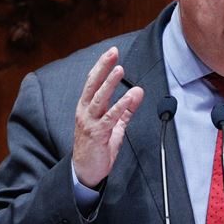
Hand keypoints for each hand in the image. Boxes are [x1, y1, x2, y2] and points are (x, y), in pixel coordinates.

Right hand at [73, 46, 143, 187]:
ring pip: (99, 99)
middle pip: (93, 85)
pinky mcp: (97, 135)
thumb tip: (138, 90)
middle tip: (113, 53)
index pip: (92, 82)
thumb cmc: (98, 146)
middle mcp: (85, 112)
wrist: (85, 171)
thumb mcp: (114, 124)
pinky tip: (129, 97)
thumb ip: (126, 108)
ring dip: (109, 84)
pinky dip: (119, 106)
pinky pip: (109, 118)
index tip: (111, 52)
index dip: (101, 66)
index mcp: (86, 107)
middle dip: (103, 68)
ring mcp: (89, 123)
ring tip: (120, 70)